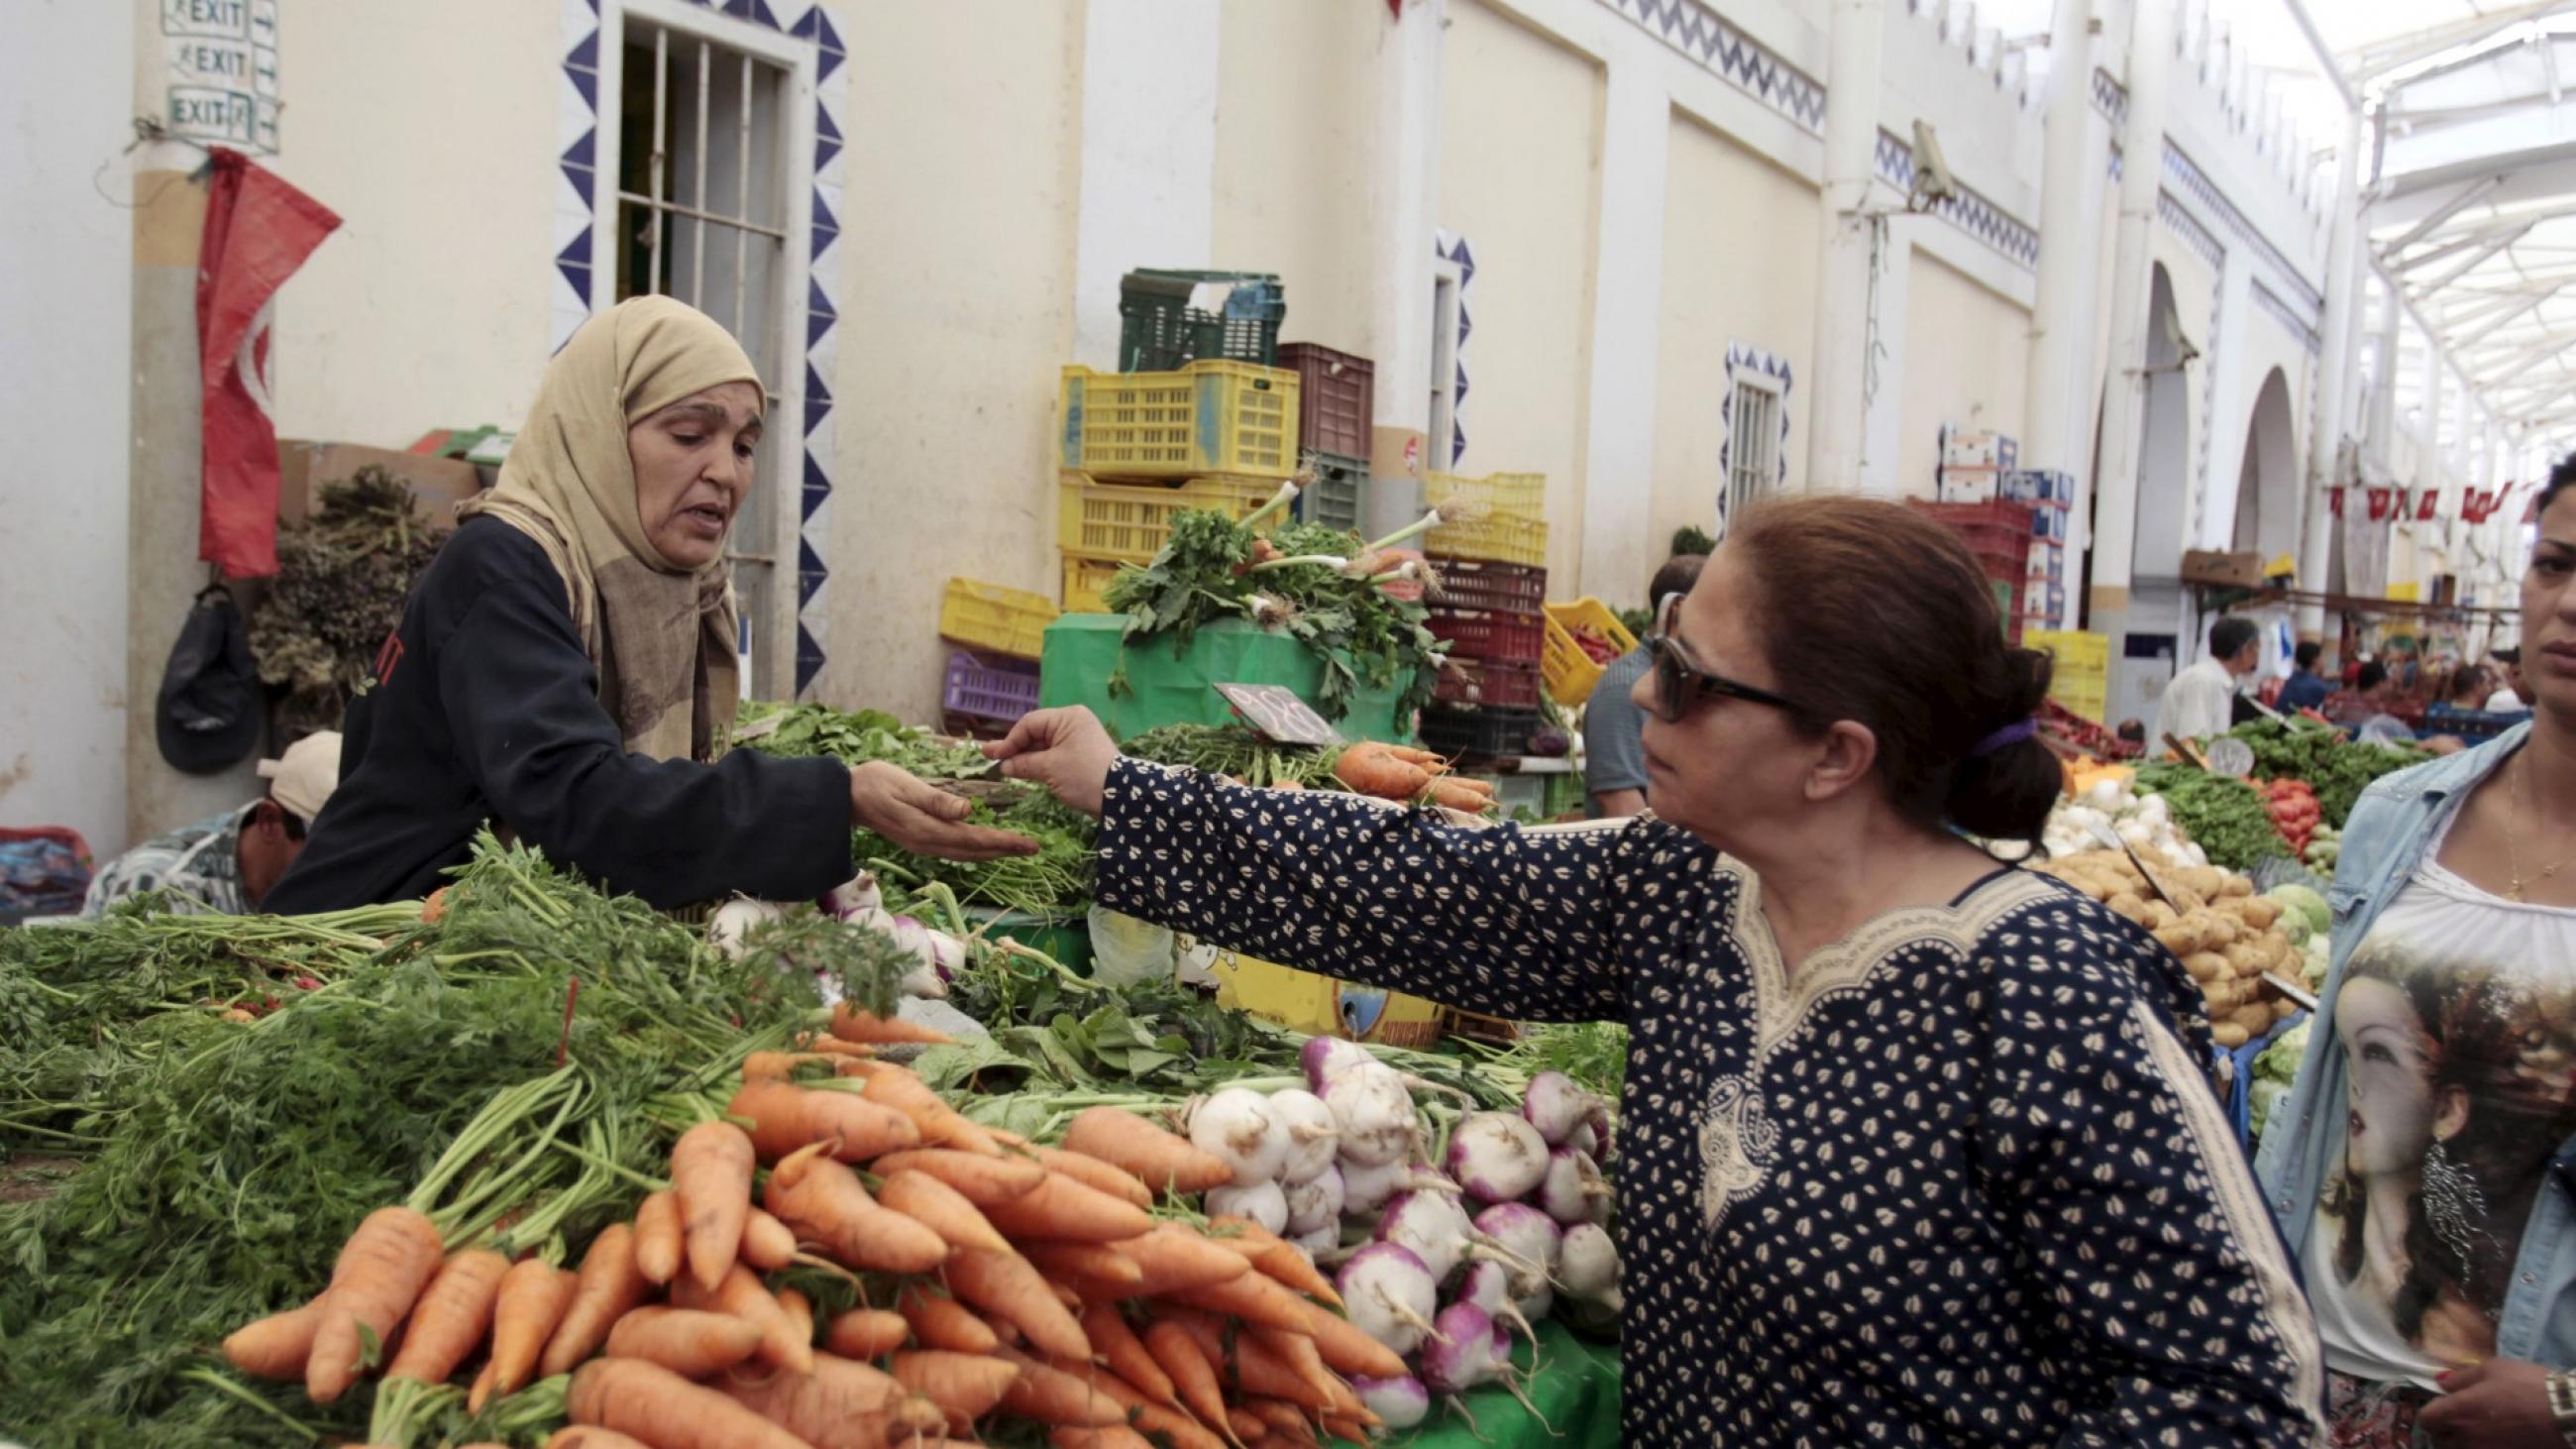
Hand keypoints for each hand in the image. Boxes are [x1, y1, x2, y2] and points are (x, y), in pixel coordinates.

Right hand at [848, 761, 1038, 861]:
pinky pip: (955, 850)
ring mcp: (922, 846)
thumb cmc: (874, 783)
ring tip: (1017, 849)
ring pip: (965, 854)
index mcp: (926, 829)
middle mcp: (927, 843)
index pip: (973, 838)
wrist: (845, 797)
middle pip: (974, 851)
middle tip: (1033, 848)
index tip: (1027, 842)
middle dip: (1005, 850)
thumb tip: (968, 810)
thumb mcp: (905, 785)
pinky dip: (976, 850)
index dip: (1002, 841)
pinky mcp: (919, 841)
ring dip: (993, 852)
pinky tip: (986, 847)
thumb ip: (936, 799)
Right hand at [983, 707, 1119, 817]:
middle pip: (1035, 733)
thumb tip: (1003, 765)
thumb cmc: (1083, 776)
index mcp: (1068, 717)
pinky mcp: (1080, 756)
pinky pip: (1053, 756)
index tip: (994, 756)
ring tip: (1002, 767)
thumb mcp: (1049, 769)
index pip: (1030, 724)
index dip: (1010, 740)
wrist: (1120, 798)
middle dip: (1014, 748)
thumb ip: (1023, 764)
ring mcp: (1078, 740)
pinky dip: (1039, 764)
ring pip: (1043, 746)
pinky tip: (1022, 771)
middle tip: (988, 757)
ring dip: (1025, 757)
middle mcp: (1073, 723)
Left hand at [2420, 1360, 2561, 1447]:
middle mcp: (2466, 1437)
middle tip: (2459, 1420)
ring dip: (2461, 1443)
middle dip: (2444, 1430)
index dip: (2431, 1412)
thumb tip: (2441, 1383)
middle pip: (2439, 1440)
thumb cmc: (2526, 1385)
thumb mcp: (2492, 1369)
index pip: (2426, 1419)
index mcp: (2457, 1411)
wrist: (2565, 1414)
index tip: (2443, 1405)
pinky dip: (2480, 1448)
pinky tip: (2494, 1440)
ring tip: (2476, 1432)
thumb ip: (2461, 1377)